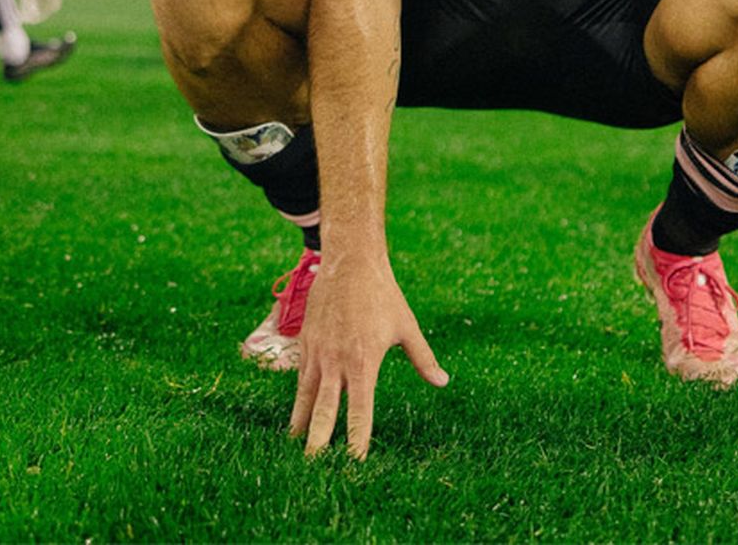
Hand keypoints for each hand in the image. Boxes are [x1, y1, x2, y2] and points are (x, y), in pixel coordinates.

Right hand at [289, 251, 447, 458]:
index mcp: (364, 362)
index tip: (354, 465)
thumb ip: (423, 358)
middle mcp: (336, 362)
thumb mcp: (407, 326)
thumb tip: (442, 382)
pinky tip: (295, 418)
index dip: (356, 440)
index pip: (360, 411)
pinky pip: (299, 380)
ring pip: (305, 399)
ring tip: (294, 454)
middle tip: (312, 474)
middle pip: (324, 413)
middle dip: (318, 444)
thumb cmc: (383, 295)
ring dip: (300, 427)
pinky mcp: (306, 344)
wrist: (350, 263)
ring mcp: (317, 354)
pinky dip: (296, 402)